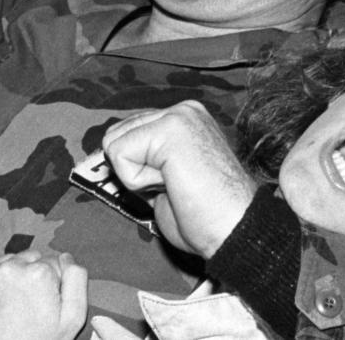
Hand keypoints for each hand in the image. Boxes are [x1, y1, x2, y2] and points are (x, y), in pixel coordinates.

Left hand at [0, 251, 87, 339]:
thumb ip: (76, 281)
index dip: (53, 284)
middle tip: (30, 305)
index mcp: (38, 273)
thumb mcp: (71, 320)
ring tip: (12, 307)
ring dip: (11, 278)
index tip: (46, 303)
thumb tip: (66, 257)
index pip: (55, 262)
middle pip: (30, 259)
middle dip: (32, 276)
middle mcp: (9, 267)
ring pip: (7, 264)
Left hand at [102, 101, 256, 258]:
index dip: (136, 169)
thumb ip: (145, 157)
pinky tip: (171, 185)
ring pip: (116, 144)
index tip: (172, 185)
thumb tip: (110, 152)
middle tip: (173, 187)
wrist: (234, 233)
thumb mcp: (167, 176)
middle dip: (134, 171)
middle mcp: (183, 110)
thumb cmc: (205, 217)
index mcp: (184, 119)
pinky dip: (138, 182)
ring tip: (174, 185)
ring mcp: (179, 115)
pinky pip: (120, 155)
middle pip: (116, 135)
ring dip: (137, 177)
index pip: (126, 133)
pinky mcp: (171, 128)